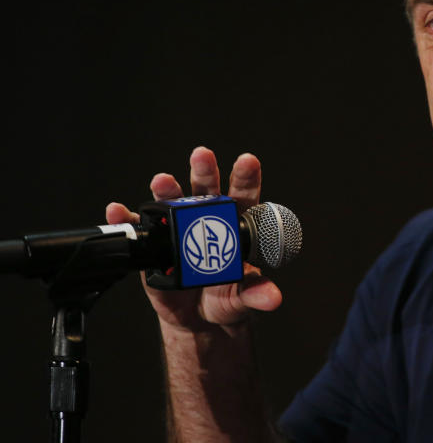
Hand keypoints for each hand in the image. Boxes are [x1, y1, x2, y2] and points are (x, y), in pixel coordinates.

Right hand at [105, 146, 282, 332]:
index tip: (248, 161)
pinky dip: (127, 217)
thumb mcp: (243, 296)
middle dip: (204, 171)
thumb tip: (272, 298)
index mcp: (235, 223)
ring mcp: (177, 228)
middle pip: (206, 189)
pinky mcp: (153, 244)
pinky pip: (139, 227)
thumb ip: (256, 292)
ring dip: (167, 189)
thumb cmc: (226, 297)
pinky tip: (119, 210)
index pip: (243, 194)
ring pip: (173, 202)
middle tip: (202, 156)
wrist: (198, 317)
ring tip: (162, 180)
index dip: (245, 177)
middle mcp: (205, 218)